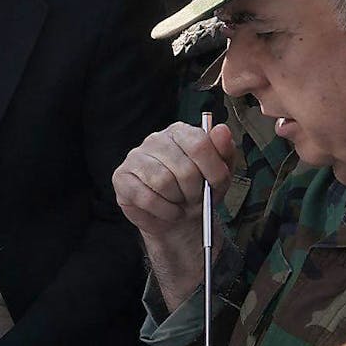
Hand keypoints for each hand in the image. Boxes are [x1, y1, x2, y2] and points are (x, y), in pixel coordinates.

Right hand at [112, 122, 234, 240]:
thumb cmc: (196, 191)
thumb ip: (224, 151)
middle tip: (195, 198)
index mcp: (179, 132)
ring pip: (163, 182)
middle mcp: (155, 140)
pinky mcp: (121, 177)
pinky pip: (146, 197)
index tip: (216, 184)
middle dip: (195, 191)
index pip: (199, 143)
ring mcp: (135, 157)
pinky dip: (164, 210)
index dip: (213, 170)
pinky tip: (168, 211)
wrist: (176, 216)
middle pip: (183, 168)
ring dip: (178, 201)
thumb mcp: (219, 173)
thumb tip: (221, 129)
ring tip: (180, 203)